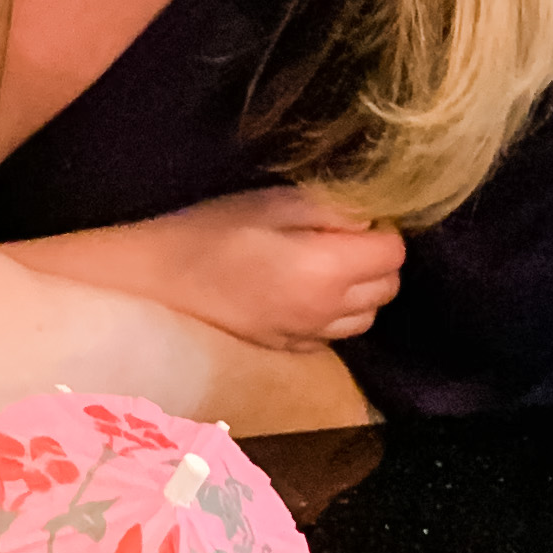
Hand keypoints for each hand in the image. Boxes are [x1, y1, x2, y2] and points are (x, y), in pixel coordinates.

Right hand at [153, 186, 405, 350]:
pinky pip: (335, 334)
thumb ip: (330, 208)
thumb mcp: (272, 202)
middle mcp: (327, 312)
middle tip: (337, 236)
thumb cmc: (210, 233)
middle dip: (376, 259)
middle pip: (388, 286)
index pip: (394, 252)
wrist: (158, 283)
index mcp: (327, 271)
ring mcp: (309, 336)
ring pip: (367, 316)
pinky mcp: (289, 349)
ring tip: (323, 265)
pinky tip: (302, 292)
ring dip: (359, 290)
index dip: (381, 228)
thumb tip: (370, 216)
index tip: (350, 216)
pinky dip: (334, 314)